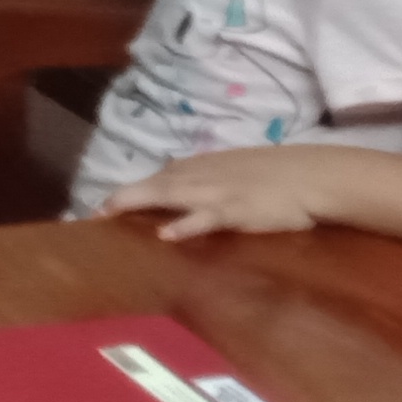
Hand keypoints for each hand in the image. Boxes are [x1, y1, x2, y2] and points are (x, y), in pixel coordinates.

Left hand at [102, 148, 343, 242]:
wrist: (311, 175)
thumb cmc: (275, 175)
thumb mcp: (232, 171)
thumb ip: (204, 179)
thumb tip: (179, 189)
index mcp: (199, 168)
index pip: (154, 178)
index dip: (127, 191)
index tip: (100, 207)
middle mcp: (199, 175)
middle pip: (151, 185)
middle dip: (119, 198)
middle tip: (90, 215)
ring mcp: (215, 191)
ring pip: (167, 194)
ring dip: (136, 202)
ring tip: (108, 214)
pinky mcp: (235, 209)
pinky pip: (204, 217)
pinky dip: (184, 224)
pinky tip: (165, 233)